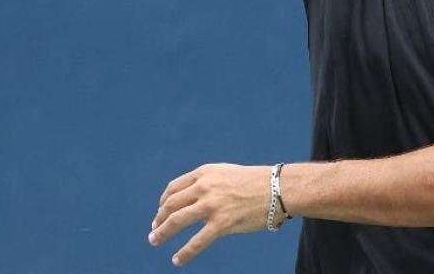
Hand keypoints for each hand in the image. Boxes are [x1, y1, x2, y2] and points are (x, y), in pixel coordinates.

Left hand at [148, 163, 273, 265]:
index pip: (174, 188)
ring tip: (155, 240)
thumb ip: (208, 183)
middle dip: (159, 218)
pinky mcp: (222, 223)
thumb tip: (193, 200)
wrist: (278, 188)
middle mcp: (204, 186)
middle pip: (172, 204)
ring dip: (162, 232)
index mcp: (204, 173)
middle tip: (155, 230)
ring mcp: (212, 205)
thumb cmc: (255, 182)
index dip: (164, 202)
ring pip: (177, 220)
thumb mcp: (226, 174)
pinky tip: (177, 260)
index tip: (161, 212)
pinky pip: (196, 241)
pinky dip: (184, 253)